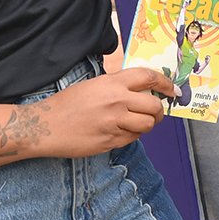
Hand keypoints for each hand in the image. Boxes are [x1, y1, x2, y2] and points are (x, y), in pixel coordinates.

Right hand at [35, 68, 176, 157]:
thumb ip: (117, 86)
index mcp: (112, 83)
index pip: (148, 77)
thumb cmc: (67, 104)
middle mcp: (117, 102)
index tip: (172, 89)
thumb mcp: (94, 85)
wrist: (45, 126)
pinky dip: (133, 136)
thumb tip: (141, 90)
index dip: (165, 83)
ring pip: (147, 125)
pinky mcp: (110, 142)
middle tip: (156, 112)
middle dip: (159, 110)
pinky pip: (132, 139)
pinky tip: (122, 132)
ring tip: (138, 123)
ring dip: (147, 125)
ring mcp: (114, 123)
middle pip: (154, 106)